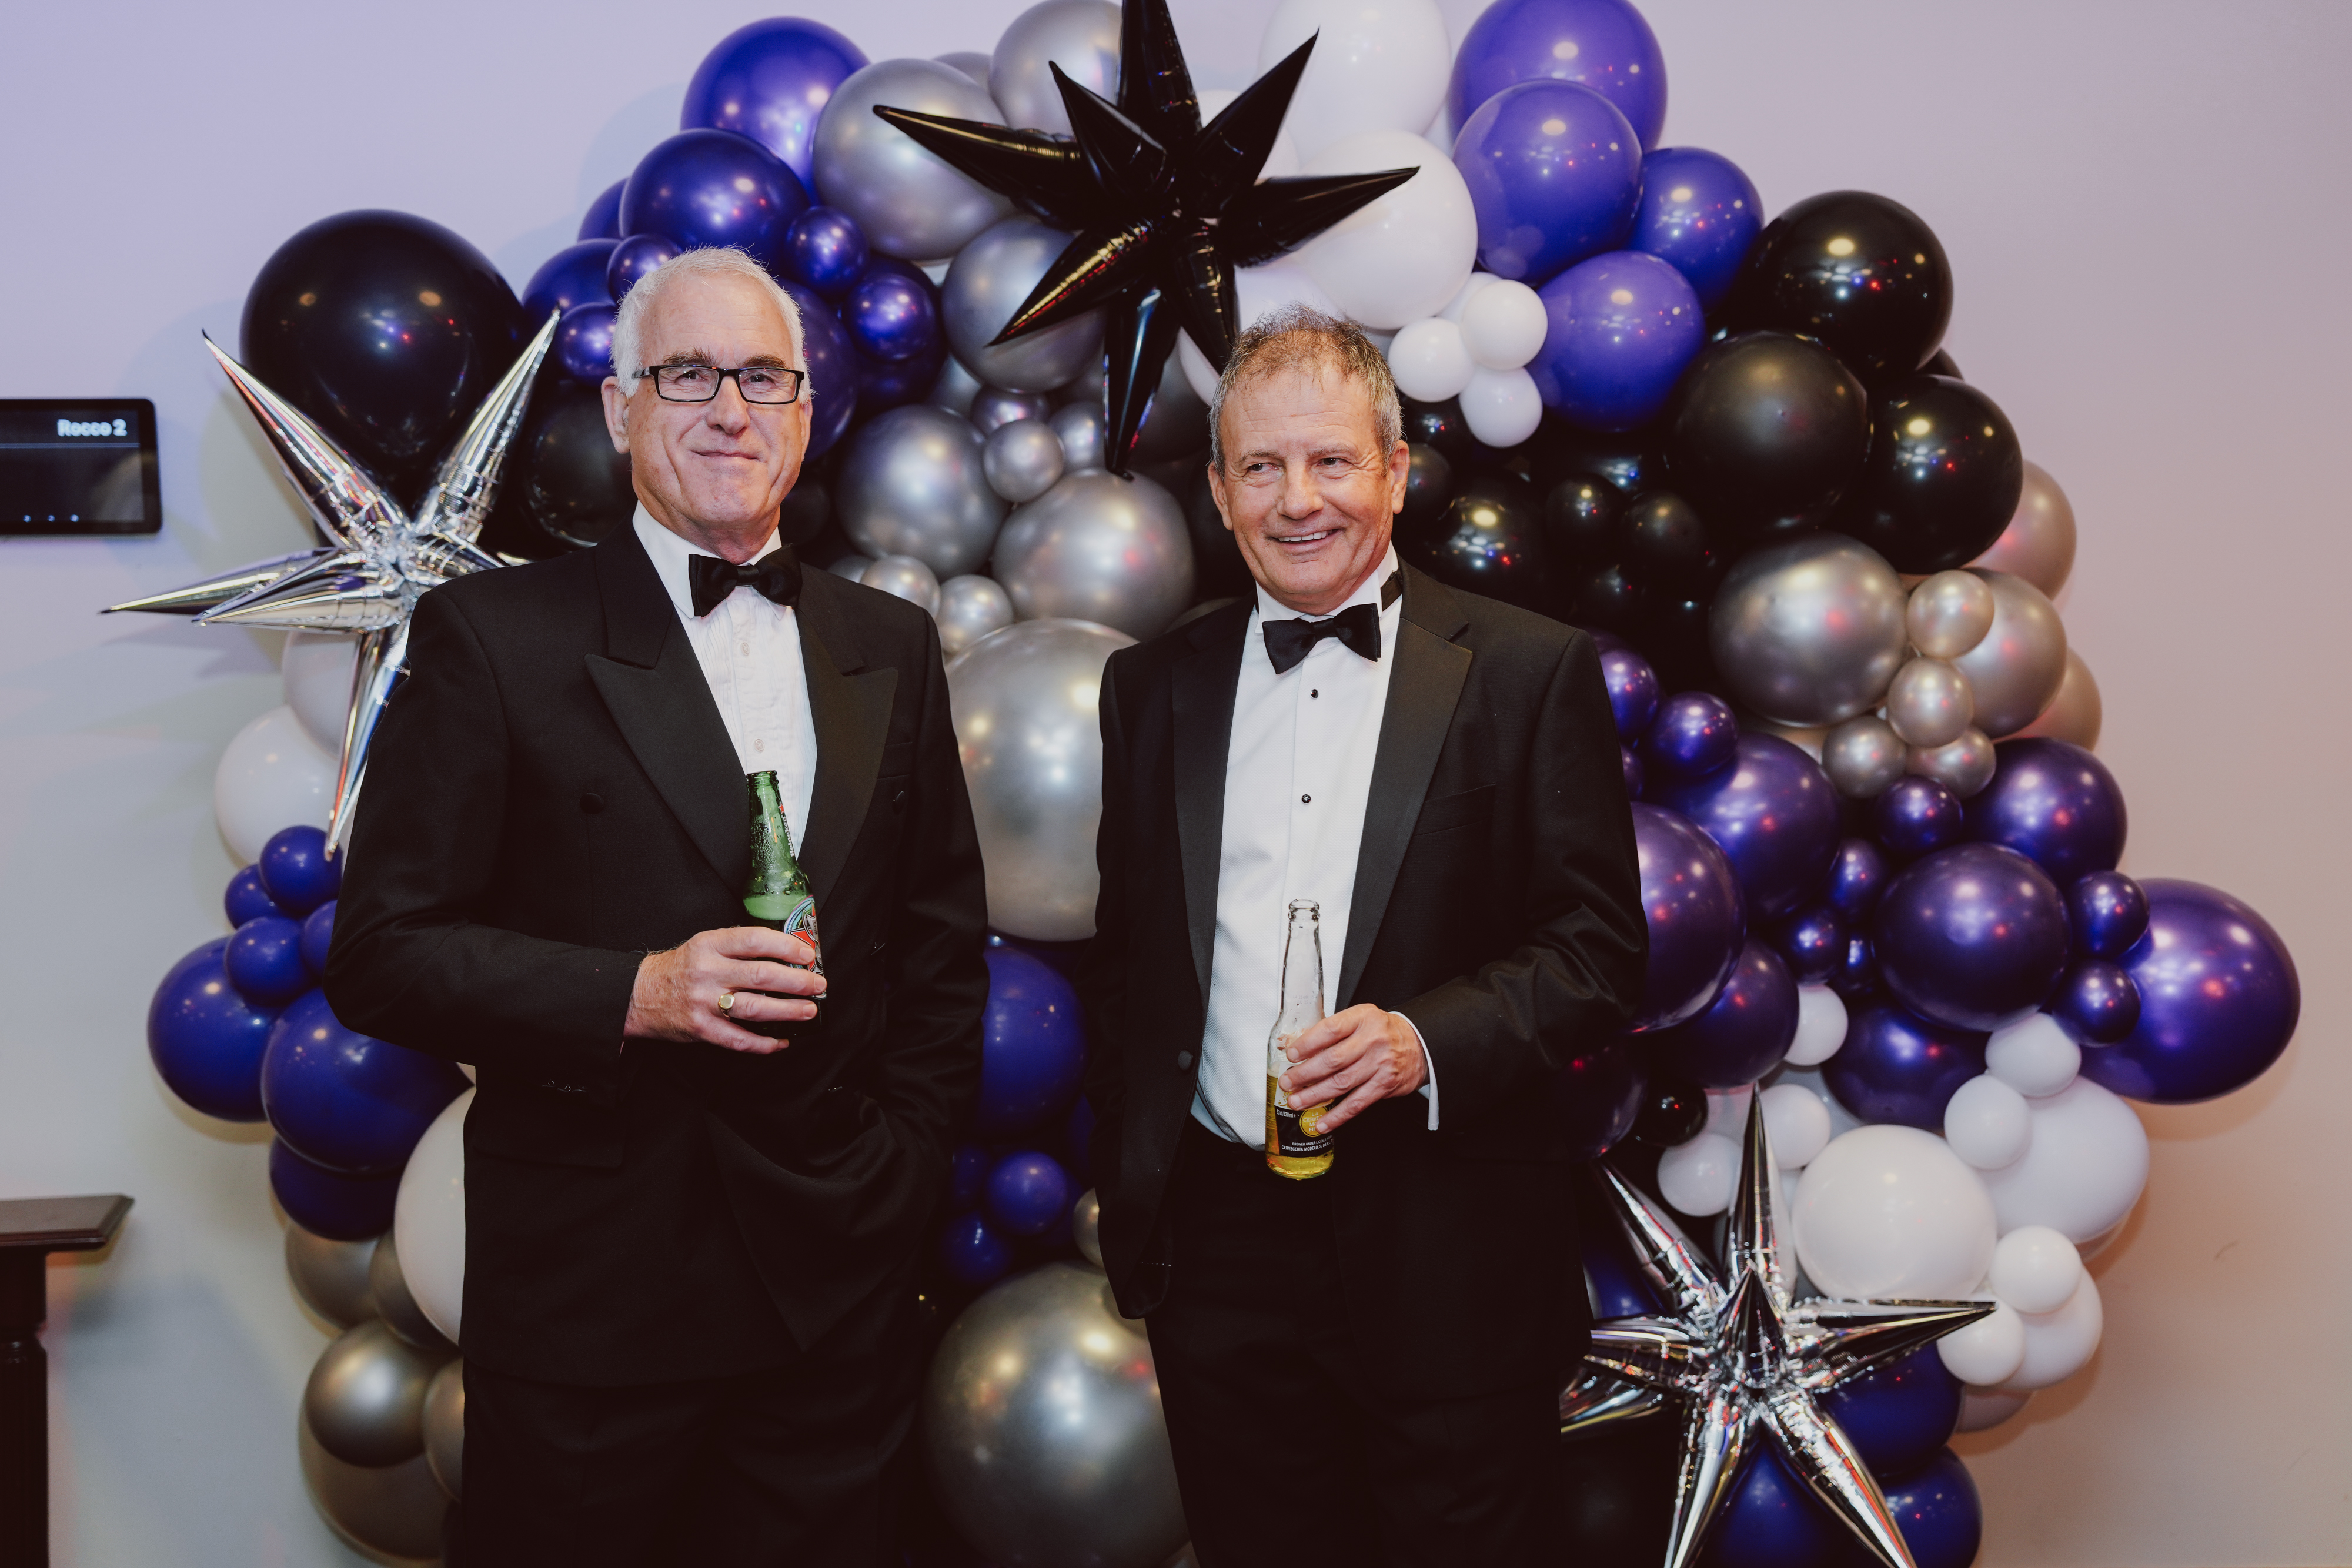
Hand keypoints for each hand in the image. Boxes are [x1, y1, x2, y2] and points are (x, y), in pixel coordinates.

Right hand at [624, 927, 824, 1054]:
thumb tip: (784, 956)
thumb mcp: (704, 945)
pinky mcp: (701, 1029)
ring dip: (787, 1011)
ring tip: (808, 1011)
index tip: (807, 955)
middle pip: (761, 975)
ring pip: (754, 1008)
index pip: (754, 941)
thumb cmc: (680, 968)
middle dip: (796, 982)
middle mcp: (708, 972)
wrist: (639, 994)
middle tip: (818, 985)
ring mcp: (703, 1002)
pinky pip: (738, 1040)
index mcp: (710, 945)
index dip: (785, 947)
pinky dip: (763, 1043)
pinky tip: (780, 1041)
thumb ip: (737, 948)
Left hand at [1277, 1004, 1426, 1132]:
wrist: (1418, 1044)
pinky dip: (1337, 1115)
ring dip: (1315, 1095)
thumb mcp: (1360, 1018)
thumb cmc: (1382, 1031)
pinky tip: (1323, 1122)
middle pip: (1333, 1060)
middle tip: (1288, 1082)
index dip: (1307, 1043)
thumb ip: (1334, 1030)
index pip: (1330, 1029)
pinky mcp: (1385, 1085)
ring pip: (1341, 1083)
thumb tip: (1298, 1049)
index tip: (1291, 1054)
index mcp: (1362, 1018)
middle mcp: (1372, 1040)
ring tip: (1297, 1101)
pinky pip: (1357, 1103)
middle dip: (1305, 1074)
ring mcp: (1380, 1064)